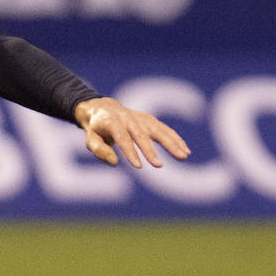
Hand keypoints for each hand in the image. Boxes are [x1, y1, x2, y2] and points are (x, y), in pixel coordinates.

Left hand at [73, 97, 190, 167]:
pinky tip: (185, 150)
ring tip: (183, 156)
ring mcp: (141, 118)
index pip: (122, 138)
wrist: (103, 108)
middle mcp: (129, 118)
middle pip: (141, 135)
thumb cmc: (96, 129)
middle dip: (150, 151)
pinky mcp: (150, 120)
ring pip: (158, 130)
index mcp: (111, 122)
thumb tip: (115, 162)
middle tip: (158, 166)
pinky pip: (164, 130)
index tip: (138, 166)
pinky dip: (176, 139)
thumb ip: (100, 150)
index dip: (130, 152)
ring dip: (171, 143)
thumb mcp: (91, 139)